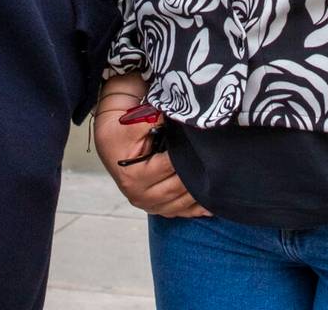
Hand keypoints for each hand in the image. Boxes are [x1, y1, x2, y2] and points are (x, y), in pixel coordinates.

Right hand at [92, 92, 209, 218]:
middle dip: (196, 174)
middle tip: (217, 162)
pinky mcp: (158, 208)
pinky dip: (198, 208)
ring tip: (218, 179)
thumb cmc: (120, 131)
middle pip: (178, 188)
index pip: (169, 167)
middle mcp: (139, 195)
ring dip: (200, 193)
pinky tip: (212, 204)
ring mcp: (149, 204)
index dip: (186, 156)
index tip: (201, 146)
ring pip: (183, 203)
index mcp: (133, 175)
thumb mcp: (132, 122)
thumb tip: (177, 114)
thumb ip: (153, 120)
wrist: (110, 139)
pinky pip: (182, 212)